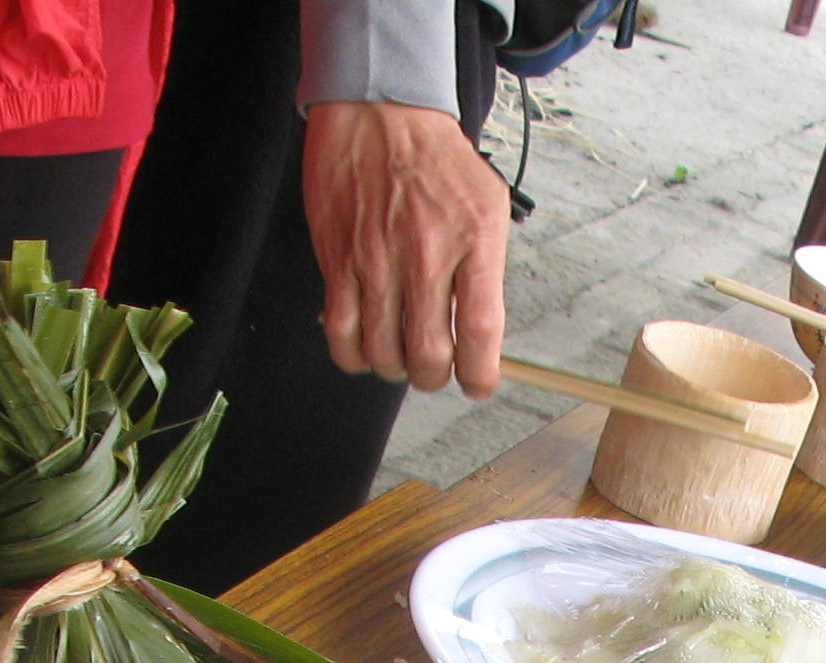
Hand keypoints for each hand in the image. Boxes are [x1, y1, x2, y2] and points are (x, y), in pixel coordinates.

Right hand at [303, 99, 512, 397]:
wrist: (380, 115)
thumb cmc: (438, 161)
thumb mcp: (487, 205)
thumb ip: (487, 269)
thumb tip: (480, 332)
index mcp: (472, 243)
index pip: (481, 331)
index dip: (479, 375)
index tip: (476, 385)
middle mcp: (425, 255)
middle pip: (429, 354)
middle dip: (432, 376)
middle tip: (433, 367)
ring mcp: (377, 260)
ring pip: (382, 352)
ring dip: (394, 367)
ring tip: (399, 355)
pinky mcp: (337, 260)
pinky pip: (341, 331)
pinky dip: (352, 355)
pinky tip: (362, 348)